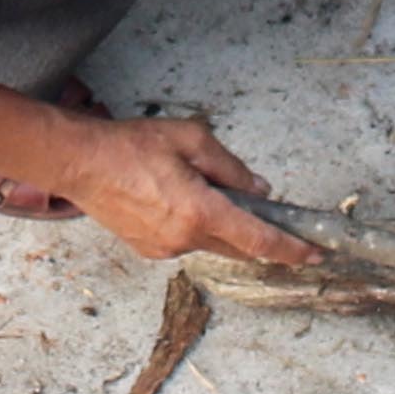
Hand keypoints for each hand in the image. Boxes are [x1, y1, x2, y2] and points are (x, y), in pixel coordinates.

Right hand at [52, 112, 315, 264]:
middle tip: (277, 219)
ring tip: (199, 186)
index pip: (257, 240)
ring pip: (210, 241)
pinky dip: (195, 225)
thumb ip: (231, 168)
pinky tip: (177, 197)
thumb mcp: (193, 140)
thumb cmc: (133, 145)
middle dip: (258, 236)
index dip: (289, 249)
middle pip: (237, 246)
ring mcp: (164, 249)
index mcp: (199, 212)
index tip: (313, 253)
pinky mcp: (148, 250)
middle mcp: (183, 239)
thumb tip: (258, 191)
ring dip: (220, 224)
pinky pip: (185, 241)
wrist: (81, 163)